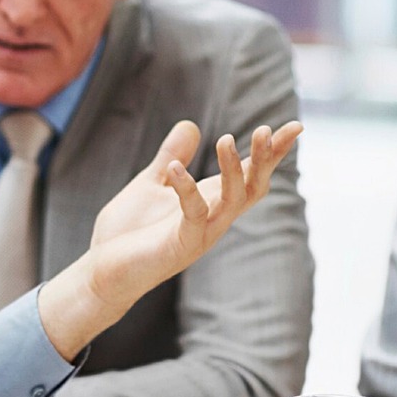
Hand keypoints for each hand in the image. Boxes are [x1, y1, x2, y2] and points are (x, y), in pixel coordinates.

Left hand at [38, 120, 300, 358]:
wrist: (102, 271)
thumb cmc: (128, 233)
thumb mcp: (151, 184)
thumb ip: (171, 156)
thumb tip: (190, 125)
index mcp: (210, 202)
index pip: (251, 175)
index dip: (274, 153)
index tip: (295, 127)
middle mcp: (214, 219)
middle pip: (253, 188)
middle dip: (264, 160)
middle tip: (266, 130)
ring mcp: (201, 235)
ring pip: (233, 201)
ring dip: (232, 170)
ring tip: (224, 139)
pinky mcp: (181, 246)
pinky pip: (194, 215)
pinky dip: (186, 189)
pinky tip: (175, 168)